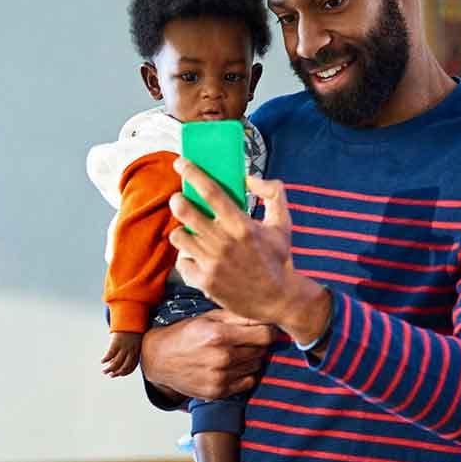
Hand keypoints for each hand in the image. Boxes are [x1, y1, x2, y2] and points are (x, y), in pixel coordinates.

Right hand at [101, 331, 140, 376]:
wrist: (131, 317)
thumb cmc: (133, 330)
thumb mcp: (136, 341)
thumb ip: (132, 350)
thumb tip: (122, 360)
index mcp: (137, 351)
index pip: (131, 367)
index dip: (124, 372)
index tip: (118, 374)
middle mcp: (131, 351)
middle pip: (124, 366)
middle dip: (117, 373)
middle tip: (110, 375)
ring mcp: (124, 347)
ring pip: (116, 362)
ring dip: (109, 369)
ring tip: (104, 370)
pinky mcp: (116, 342)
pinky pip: (110, 354)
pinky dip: (105, 359)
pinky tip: (102, 361)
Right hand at [140, 309, 273, 401]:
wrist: (160, 359)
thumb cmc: (185, 334)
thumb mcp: (208, 317)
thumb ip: (236, 316)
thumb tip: (264, 315)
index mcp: (220, 335)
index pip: (265, 335)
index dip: (269, 331)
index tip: (265, 329)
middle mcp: (222, 358)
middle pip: (262, 351)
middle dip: (259, 344)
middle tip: (248, 339)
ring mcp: (220, 377)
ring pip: (256, 366)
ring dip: (252, 359)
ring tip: (237, 352)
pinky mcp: (218, 391)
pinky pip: (247, 382)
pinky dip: (244, 374)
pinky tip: (233, 366)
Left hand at [168, 161, 331, 345]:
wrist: (278, 299)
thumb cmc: (278, 259)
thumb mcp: (282, 223)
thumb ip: (272, 193)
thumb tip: (249, 178)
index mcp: (242, 225)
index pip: (210, 192)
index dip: (192, 173)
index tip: (180, 162)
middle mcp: (223, 243)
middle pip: (185, 211)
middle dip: (178, 200)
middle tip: (180, 199)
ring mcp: (211, 263)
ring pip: (178, 236)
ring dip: (182, 230)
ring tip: (190, 231)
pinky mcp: (204, 282)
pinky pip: (182, 261)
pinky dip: (187, 257)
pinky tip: (198, 256)